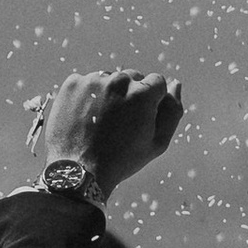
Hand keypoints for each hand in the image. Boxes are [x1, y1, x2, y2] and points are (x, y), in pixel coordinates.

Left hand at [35, 70, 184, 200]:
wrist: (79, 170)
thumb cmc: (122, 159)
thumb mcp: (158, 142)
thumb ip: (172, 110)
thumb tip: (175, 83)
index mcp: (143, 93)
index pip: (156, 81)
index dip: (151, 101)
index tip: (141, 118)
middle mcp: (118, 81)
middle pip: (132, 77)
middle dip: (130, 94)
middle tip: (120, 122)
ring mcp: (93, 80)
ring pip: (109, 79)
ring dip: (109, 93)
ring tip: (101, 122)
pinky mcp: (73, 84)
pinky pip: (86, 83)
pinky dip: (88, 95)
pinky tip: (86, 117)